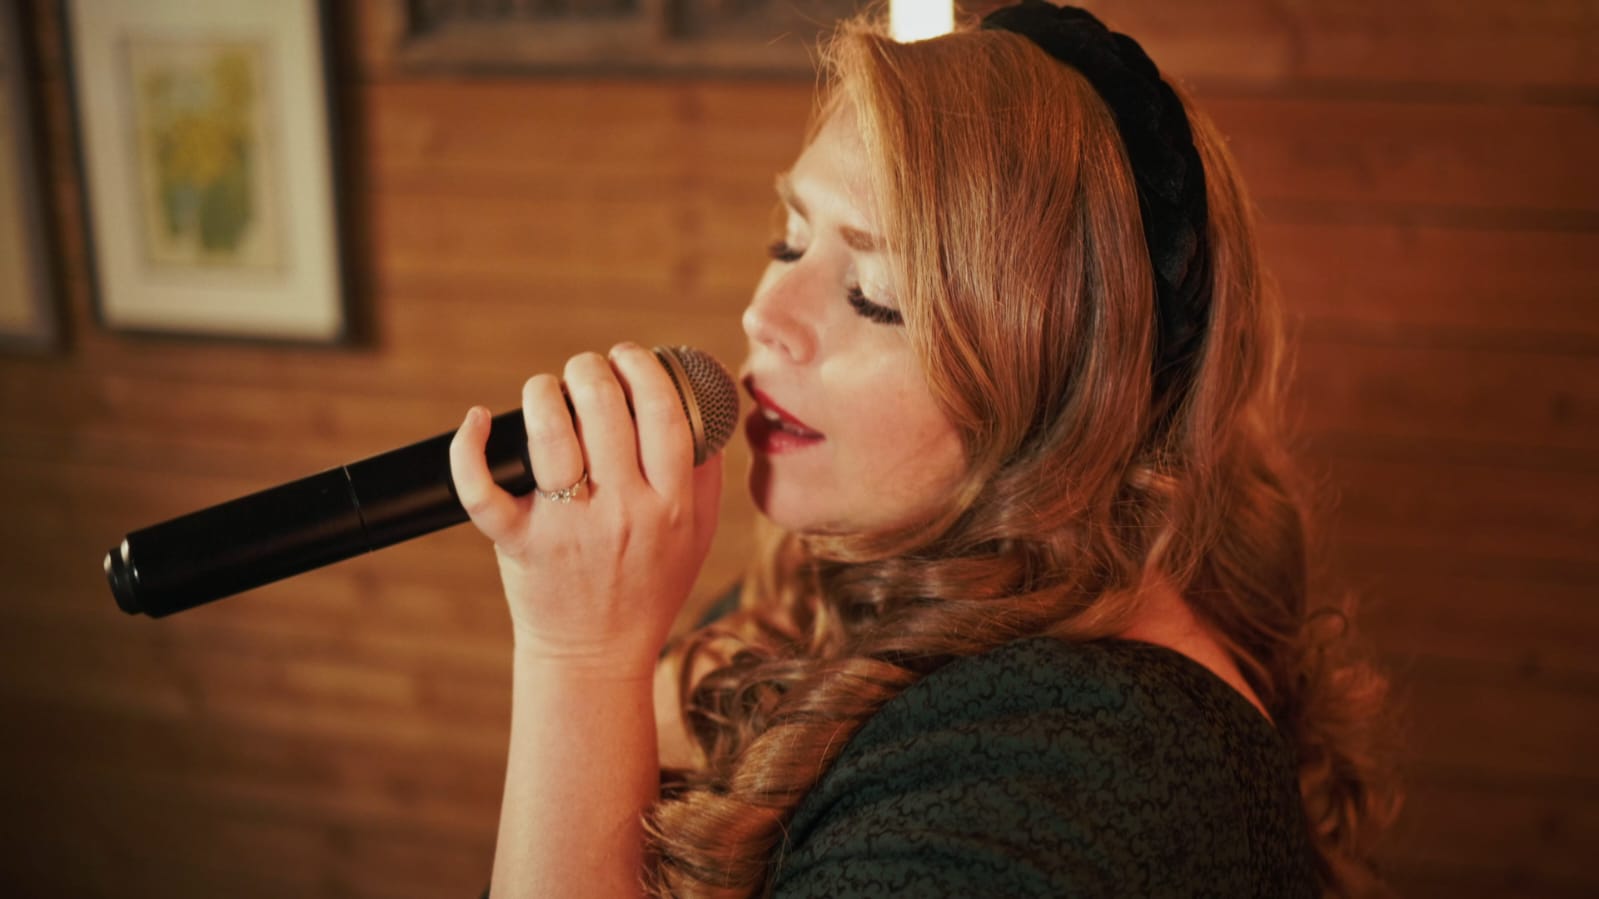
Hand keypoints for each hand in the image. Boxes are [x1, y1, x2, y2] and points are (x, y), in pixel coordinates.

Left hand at [448, 342, 723, 677]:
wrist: (596, 657)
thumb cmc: (649, 588)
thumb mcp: (698, 537)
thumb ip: (706, 476)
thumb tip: (703, 411)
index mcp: (670, 506)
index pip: (663, 413)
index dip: (644, 370)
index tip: (631, 358)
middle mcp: (622, 513)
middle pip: (605, 410)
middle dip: (590, 371)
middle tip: (585, 372)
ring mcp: (567, 530)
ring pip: (549, 434)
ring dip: (544, 393)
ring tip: (546, 391)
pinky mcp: (518, 545)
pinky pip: (483, 491)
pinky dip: (470, 449)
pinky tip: (475, 421)